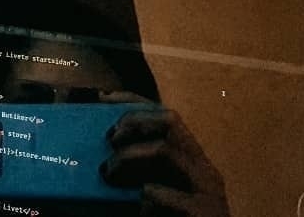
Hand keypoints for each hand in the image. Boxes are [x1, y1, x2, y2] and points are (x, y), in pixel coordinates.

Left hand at [100, 92, 229, 216]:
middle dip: (133, 122)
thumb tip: (96, 158)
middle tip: (109, 140)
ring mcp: (207, 191)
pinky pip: (162, 193)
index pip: (164, 115)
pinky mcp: (204, 214)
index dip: (134, 101)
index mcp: (190, 161)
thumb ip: (132, 175)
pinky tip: (140, 207)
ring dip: (129, 156)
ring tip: (109, 174)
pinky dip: (145, 195)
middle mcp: (202, 169)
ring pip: (165, 150)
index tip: (104, 98)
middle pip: (170, 120)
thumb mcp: (151, 193)